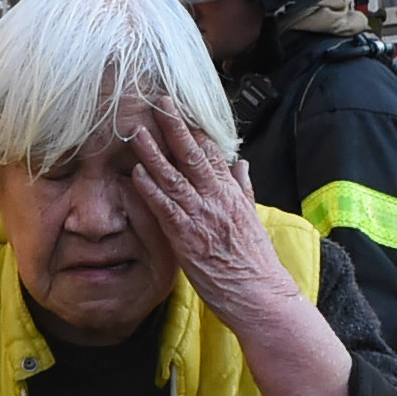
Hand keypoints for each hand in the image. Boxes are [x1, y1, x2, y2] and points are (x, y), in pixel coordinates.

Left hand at [122, 99, 296, 334]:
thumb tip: (240, 164)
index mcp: (231, 192)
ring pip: (174, 177)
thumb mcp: (252, 217)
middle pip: (192, 154)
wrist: (259, 294)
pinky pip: (166, 208)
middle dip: (174, 126)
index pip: (211, 152)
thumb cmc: (255, 261)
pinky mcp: (187, 237)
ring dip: (153, 153)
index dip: (194, 128)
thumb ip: (242, 188)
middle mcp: (217, 198)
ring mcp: (202, 216)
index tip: (179, 107)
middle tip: (159, 101)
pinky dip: (151, 189)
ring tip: (136, 131)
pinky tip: (136, 173)